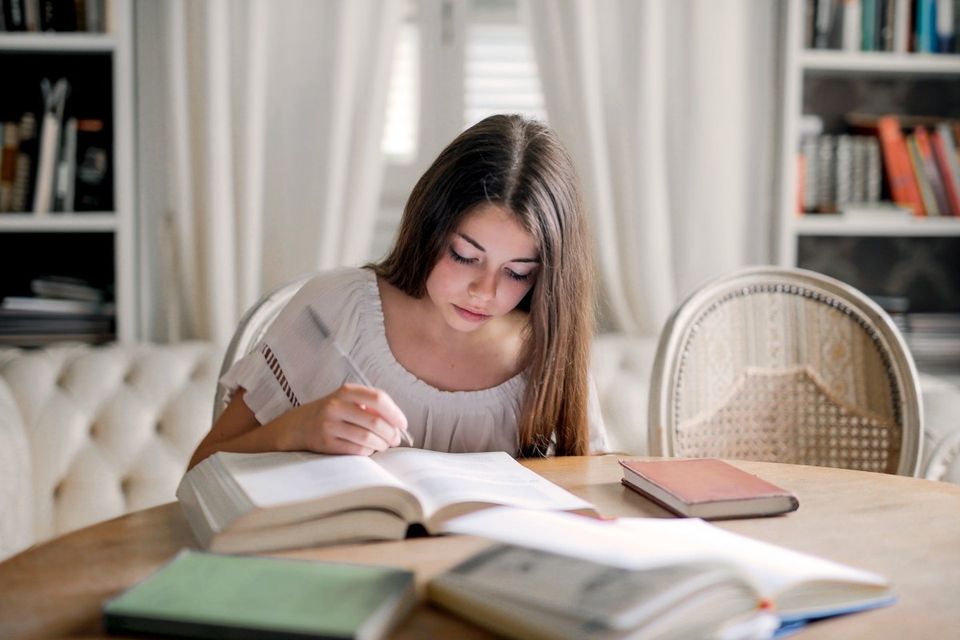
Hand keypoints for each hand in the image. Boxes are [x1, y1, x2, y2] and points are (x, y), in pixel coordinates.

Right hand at [283, 383, 408, 455]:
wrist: (297, 425)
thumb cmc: (332, 413)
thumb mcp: (347, 401)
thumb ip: (370, 408)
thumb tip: (398, 425)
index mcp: (346, 391)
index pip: (378, 398)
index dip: (395, 413)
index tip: (403, 424)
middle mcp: (336, 406)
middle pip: (375, 422)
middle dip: (391, 434)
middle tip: (396, 440)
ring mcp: (329, 425)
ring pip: (367, 438)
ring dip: (381, 445)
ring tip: (384, 445)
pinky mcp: (325, 443)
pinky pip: (356, 449)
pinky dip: (368, 451)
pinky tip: (369, 449)